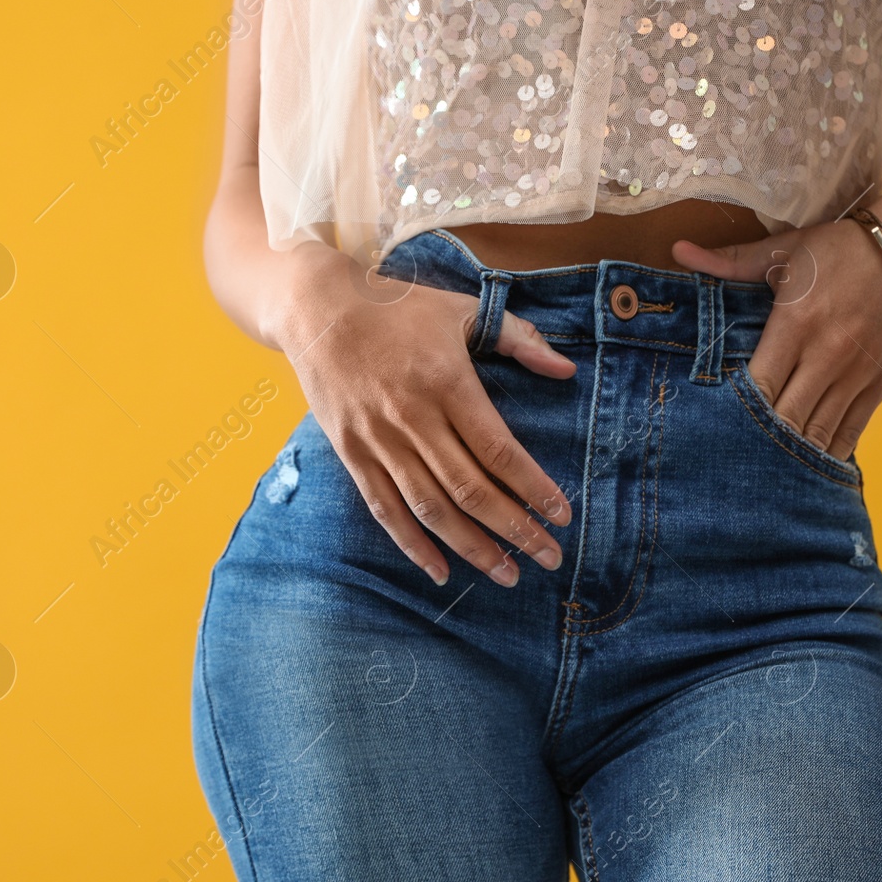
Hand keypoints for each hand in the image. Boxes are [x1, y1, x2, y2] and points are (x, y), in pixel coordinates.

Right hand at [270, 249, 575, 586]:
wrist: (315, 307)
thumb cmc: (398, 308)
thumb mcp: (462, 310)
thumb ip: (519, 338)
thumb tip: (566, 372)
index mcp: (447, 382)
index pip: (498, 450)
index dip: (533, 488)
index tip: (563, 515)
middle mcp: (412, 417)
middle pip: (470, 489)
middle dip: (515, 529)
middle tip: (550, 557)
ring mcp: (378, 440)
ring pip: (430, 508)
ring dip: (472, 547)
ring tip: (507, 574)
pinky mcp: (351, 453)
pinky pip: (384, 509)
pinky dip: (413, 545)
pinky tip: (442, 572)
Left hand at [671, 219, 881, 461]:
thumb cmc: (841, 249)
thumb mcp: (784, 251)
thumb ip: (730, 261)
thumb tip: (678, 250)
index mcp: (795, 324)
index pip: (760, 385)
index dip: (740, 411)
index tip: (719, 425)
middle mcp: (825, 355)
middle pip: (787, 417)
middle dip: (762, 441)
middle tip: (736, 460)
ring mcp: (856, 374)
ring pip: (819, 431)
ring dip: (794, 454)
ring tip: (767, 472)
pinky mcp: (880, 384)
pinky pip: (851, 430)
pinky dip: (830, 451)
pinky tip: (810, 466)